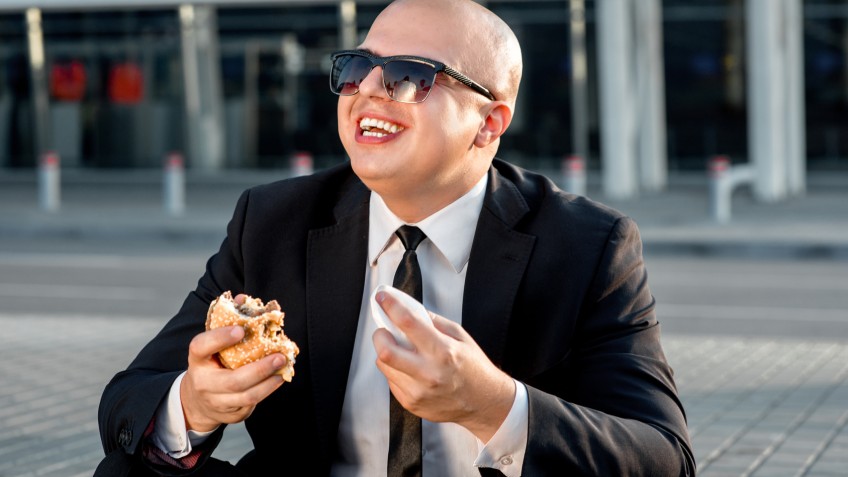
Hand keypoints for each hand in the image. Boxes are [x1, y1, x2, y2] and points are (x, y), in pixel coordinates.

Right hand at [180, 296, 287, 431]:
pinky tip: (278, 378)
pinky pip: (251, 404)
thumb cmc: (211, 363)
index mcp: (197, 360)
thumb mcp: (211, 344)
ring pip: (246, 396)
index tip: (240, 329)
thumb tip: (244, 297)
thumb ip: (227, 322)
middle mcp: (203, 383)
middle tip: (280, 355)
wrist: (196, 401)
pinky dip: (267, 391)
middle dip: (260, 369)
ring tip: (283, 367)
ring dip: (269, 382)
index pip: (201, 347)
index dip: (220, 338)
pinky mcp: (230, 414)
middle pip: (233, 381)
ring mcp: (216, 402)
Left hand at [372, 291, 514, 442]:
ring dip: (386, 352)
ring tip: (401, 351)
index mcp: (443, 351)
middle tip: (385, 331)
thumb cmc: (475, 370)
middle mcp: (428, 372)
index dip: (391, 306)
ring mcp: (418, 390)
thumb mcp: (461, 337)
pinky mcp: (411, 402)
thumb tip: (410, 309)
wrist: (484, 403)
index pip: (408, 323)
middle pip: (386, 351)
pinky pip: (390, 380)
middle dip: (380, 335)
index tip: (383, 298)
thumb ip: (434, 322)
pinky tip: (409, 368)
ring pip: (383, 366)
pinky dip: (394, 369)